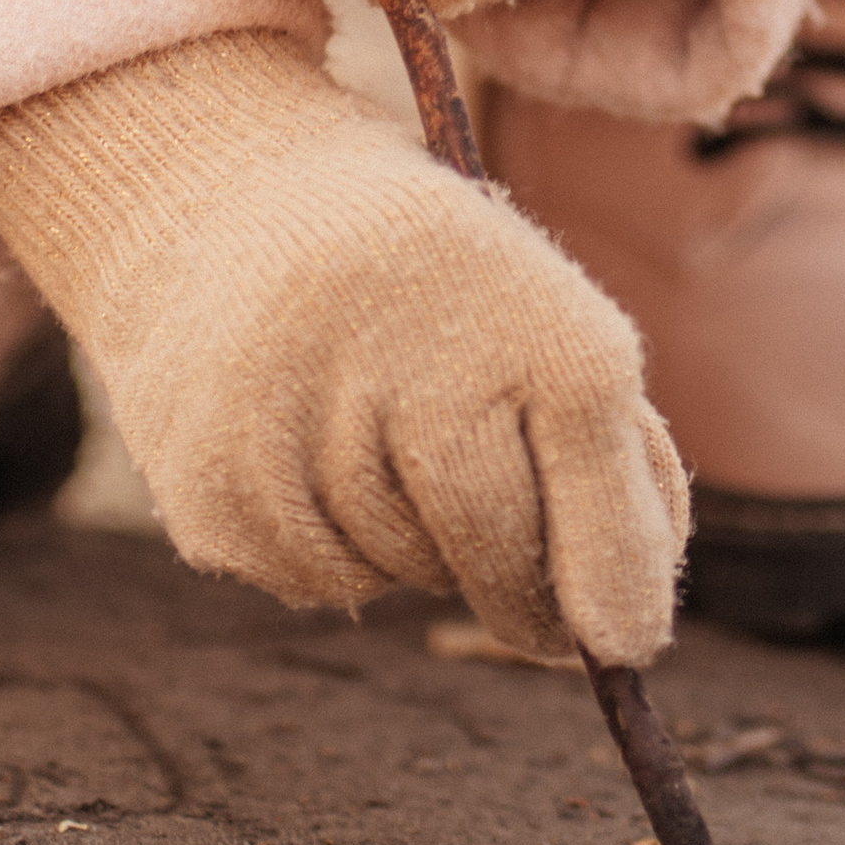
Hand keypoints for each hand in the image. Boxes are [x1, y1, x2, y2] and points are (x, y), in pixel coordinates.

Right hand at [0, 31, 686, 663]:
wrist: (233, 200)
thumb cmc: (432, 286)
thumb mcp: (544, 327)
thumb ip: (618, 472)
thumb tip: (631, 644)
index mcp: (510, 300)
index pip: (592, 466)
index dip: (617, 567)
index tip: (623, 644)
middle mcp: (399, 350)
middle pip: (495, 548)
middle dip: (522, 589)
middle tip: (521, 581)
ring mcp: (295, 421)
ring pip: (402, 571)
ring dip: (419, 549)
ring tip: (380, 435)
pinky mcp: (213, 488)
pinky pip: (318, 581)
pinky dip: (338, 548)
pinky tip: (314, 454)